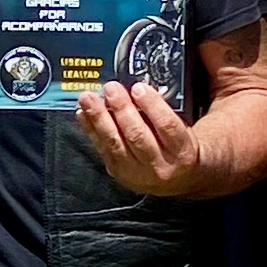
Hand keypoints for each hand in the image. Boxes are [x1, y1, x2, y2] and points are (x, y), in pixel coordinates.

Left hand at [74, 81, 201, 195]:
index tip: (138, 87)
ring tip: (89, 98)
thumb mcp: (181, 128)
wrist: (178, 179)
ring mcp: (138, 173)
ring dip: (99, 118)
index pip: (167, 126)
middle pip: (138, 135)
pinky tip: (84, 113)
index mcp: (182, 151)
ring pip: (115, 144)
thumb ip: (161, 111)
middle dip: (121, 109)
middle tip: (111, 89)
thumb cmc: (177, 145)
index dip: (152, 105)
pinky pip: (102, 149)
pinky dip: (91, 129)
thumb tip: (135, 88)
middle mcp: (160, 166)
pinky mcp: (119, 174)